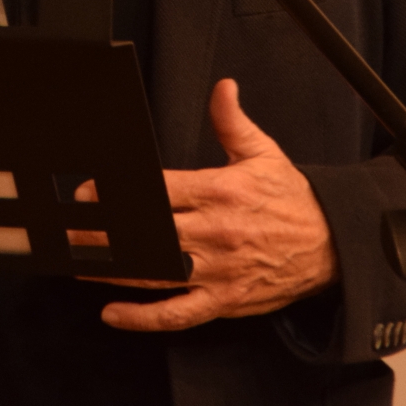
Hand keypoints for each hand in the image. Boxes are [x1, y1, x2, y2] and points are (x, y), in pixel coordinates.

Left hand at [100, 78, 335, 331]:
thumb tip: (222, 87)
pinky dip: (144, 318)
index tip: (87, 194)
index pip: (161, 191)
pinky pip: (179, 313)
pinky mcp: (225, 300)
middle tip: (72, 231)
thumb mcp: (264, 153)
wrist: (334, 243)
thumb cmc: (293, 200)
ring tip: (79, 264)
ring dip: (114, 272)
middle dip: (107, 234)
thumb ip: (232, 121)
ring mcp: (219, 271)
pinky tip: (113, 313)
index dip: (122, 194)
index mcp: (221, 192)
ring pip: (157, 274)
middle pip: (150, 234)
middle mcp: (216, 233)